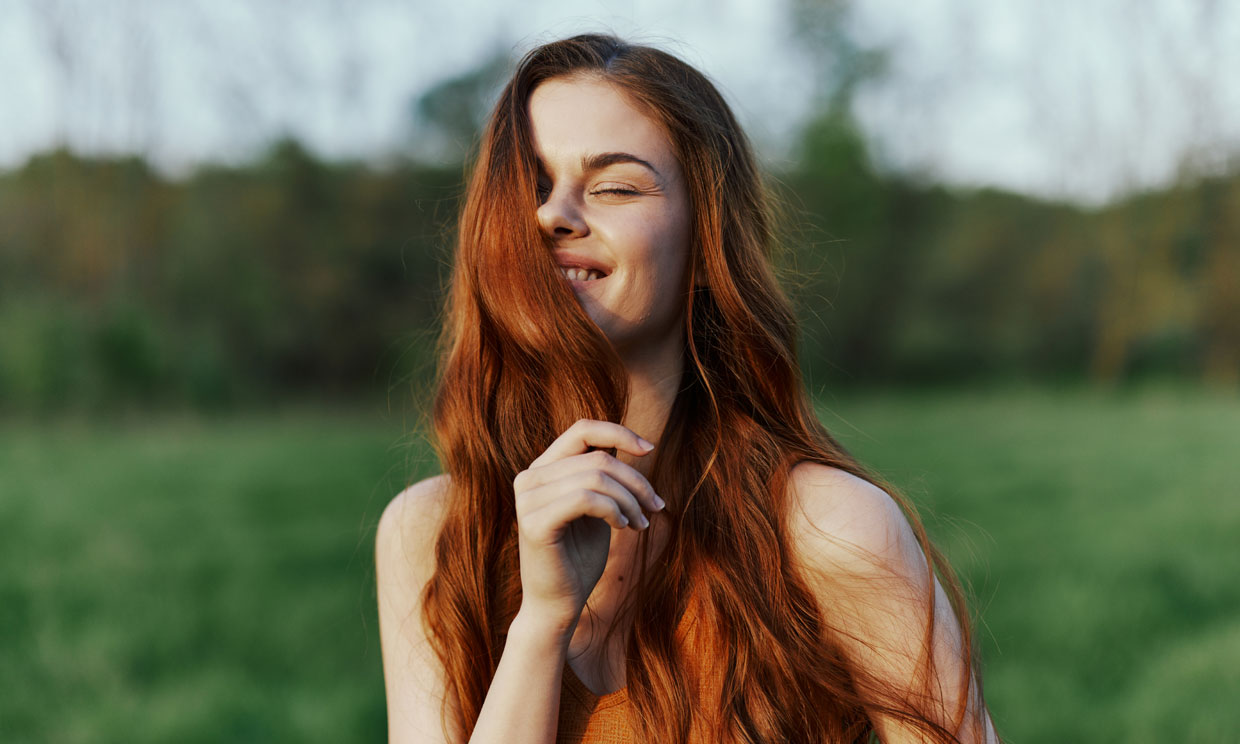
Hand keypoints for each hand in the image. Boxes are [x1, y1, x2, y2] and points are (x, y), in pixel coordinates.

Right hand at [512, 419, 665, 633]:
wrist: (558, 606)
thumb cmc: (579, 558)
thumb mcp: (597, 509)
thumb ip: (603, 477)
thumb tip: (635, 445)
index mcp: (542, 469)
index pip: (582, 430)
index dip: (618, 432)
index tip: (650, 449)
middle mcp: (530, 478)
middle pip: (598, 458)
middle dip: (636, 481)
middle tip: (656, 508)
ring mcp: (528, 499)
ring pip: (596, 477)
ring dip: (630, 500)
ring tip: (640, 524)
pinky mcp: (534, 522)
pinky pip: (586, 498)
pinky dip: (613, 510)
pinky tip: (621, 527)